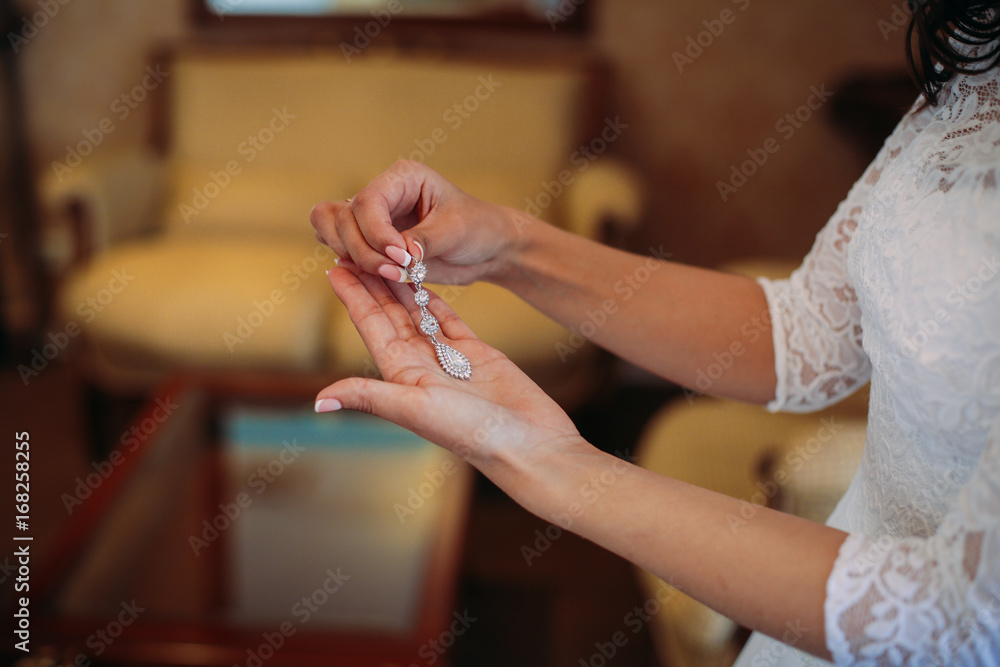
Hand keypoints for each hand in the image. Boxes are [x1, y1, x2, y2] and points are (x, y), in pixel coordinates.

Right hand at [310, 161, 520, 287]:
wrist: (487, 248)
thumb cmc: (478, 228)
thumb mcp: (456, 231)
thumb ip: (424, 240)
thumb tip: (398, 254)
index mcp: (402, 178)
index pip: (368, 201)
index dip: (376, 233)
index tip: (400, 258)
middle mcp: (382, 194)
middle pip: (343, 218)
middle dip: (365, 251)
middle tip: (396, 271)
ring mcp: (372, 218)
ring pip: (330, 228)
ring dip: (352, 256)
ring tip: (387, 273)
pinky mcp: (369, 241)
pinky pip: (339, 245)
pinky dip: (349, 262)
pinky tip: (375, 275)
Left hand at [314, 265, 582, 468]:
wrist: (525, 443)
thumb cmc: (471, 432)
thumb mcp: (414, 409)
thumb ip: (368, 396)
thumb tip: (319, 401)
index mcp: (400, 375)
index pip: (370, 326)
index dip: (352, 297)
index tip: (334, 268)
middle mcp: (419, 365)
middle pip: (389, 315)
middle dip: (371, 284)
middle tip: (355, 249)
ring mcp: (448, 359)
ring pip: (417, 313)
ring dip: (400, 286)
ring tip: (385, 255)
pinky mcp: (476, 353)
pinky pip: (448, 319)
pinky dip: (435, 300)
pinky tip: (423, 282)